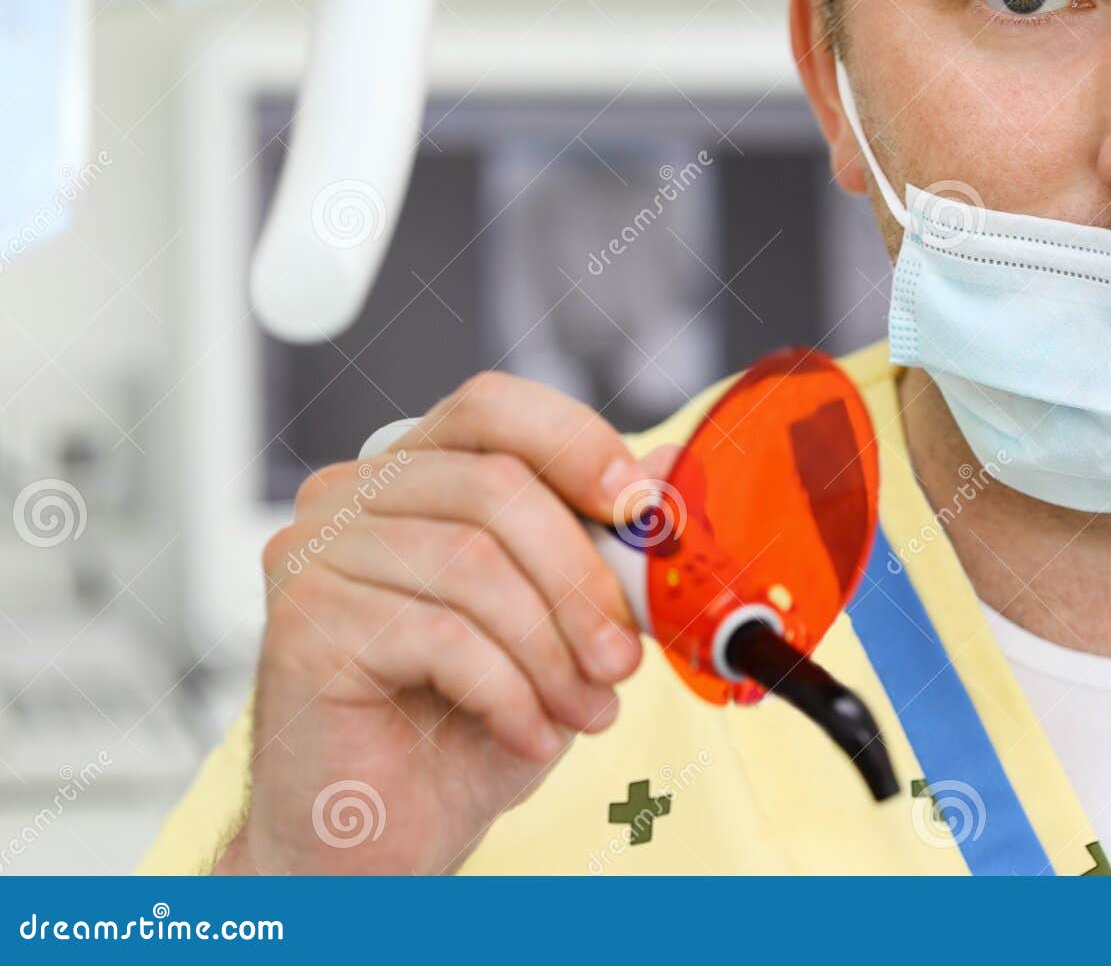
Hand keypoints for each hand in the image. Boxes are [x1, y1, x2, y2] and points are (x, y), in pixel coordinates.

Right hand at [215, 371, 673, 874]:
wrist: (375, 840)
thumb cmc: (461, 728)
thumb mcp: (556, 625)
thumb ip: (598, 544)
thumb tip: (667, 468)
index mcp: (410, 476)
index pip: (492, 408)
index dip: (577, 444)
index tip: (641, 510)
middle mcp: (348, 497)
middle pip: (496, 487)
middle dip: (582, 580)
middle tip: (622, 660)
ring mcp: (314, 553)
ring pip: (473, 563)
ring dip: (551, 650)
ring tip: (582, 712)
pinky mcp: (303, 622)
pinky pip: (440, 635)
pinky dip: (509, 691)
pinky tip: (527, 733)